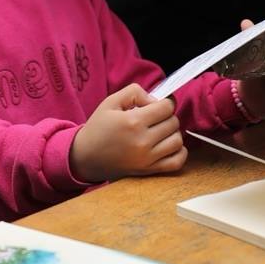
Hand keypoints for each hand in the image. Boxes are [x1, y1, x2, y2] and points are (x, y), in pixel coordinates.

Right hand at [70, 83, 185, 183]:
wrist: (85, 156)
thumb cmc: (98, 128)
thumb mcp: (110, 102)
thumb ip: (134, 92)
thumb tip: (156, 100)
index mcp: (133, 122)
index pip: (166, 107)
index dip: (165, 102)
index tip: (157, 105)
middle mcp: (142, 141)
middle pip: (173, 123)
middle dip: (167, 116)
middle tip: (155, 117)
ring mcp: (146, 158)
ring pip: (177, 141)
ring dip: (173, 133)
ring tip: (161, 131)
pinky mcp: (148, 170)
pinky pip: (176, 162)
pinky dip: (179, 152)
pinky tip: (168, 145)